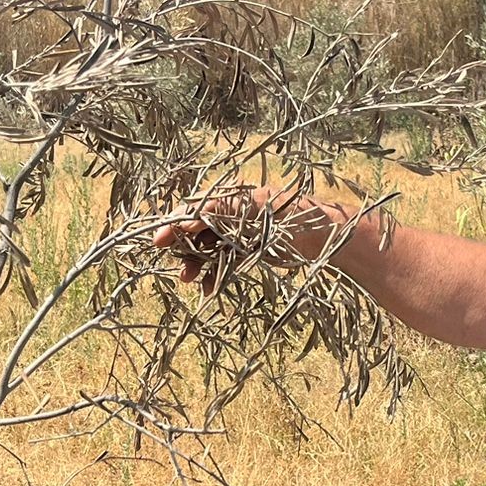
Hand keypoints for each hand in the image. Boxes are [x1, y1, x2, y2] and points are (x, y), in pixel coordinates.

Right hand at [150, 186, 344, 294]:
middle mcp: (233, 213)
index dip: (175, 223)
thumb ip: (220, 212)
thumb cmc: (294, 215)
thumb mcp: (255, 210)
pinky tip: (207, 287)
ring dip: (195, 263)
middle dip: (181, 246)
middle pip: (197, 229)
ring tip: (187, 280)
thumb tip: (186, 220)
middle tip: (171, 264)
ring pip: (207, 247)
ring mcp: (240, 233)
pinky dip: (213, 274)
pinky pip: (223, 262)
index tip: (158, 239)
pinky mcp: (249, 251)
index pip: (195, 209)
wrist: (327, 237)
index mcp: (233, 197)